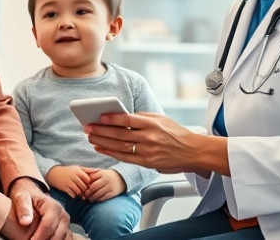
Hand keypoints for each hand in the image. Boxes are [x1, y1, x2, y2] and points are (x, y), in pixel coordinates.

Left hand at [0, 178, 71, 239]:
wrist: (32, 195)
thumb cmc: (27, 197)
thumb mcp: (21, 198)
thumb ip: (23, 208)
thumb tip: (25, 222)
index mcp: (54, 207)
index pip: (48, 225)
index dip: (39, 237)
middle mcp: (63, 215)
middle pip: (57, 235)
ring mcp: (66, 223)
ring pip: (63, 239)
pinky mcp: (66, 229)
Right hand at [46, 165, 90, 197]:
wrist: (54, 173)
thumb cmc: (68, 170)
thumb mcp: (77, 168)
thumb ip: (87, 170)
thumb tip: (98, 170)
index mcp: (78, 171)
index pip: (88, 180)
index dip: (89, 184)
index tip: (88, 186)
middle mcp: (73, 176)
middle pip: (83, 186)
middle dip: (85, 190)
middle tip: (86, 192)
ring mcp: (68, 182)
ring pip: (78, 191)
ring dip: (80, 194)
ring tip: (80, 194)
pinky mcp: (64, 187)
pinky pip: (72, 194)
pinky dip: (74, 195)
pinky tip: (74, 194)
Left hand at [82, 168, 125, 201]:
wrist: (121, 178)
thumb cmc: (106, 176)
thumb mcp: (100, 173)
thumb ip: (91, 175)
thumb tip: (80, 181)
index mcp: (102, 173)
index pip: (91, 179)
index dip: (85, 185)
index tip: (82, 188)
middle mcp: (107, 179)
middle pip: (94, 187)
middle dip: (88, 192)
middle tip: (84, 196)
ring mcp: (110, 186)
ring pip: (98, 194)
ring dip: (92, 197)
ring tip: (89, 199)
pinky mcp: (113, 193)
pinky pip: (104, 198)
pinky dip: (98, 200)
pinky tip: (95, 200)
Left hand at [85, 112, 226, 174]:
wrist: (192, 151)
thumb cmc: (175, 133)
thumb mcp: (160, 119)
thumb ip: (141, 117)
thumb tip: (119, 116)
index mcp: (152, 123)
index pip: (127, 120)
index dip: (111, 119)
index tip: (98, 117)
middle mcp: (149, 137)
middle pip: (120, 134)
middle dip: (101, 131)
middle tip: (87, 127)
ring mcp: (148, 151)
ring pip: (120, 147)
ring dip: (102, 142)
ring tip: (90, 138)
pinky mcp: (147, 162)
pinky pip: (125, 158)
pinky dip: (110, 153)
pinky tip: (100, 149)